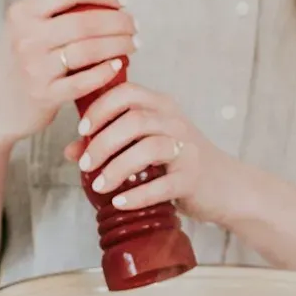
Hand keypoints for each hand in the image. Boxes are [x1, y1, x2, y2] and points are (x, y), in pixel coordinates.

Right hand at [0, 0, 137, 147]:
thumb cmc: (21, 61)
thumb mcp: (25, 28)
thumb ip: (55, 12)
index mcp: (22, 13)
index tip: (123, 0)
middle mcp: (26, 37)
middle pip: (85, 22)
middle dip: (118, 22)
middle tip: (134, 25)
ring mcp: (34, 67)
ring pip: (89, 50)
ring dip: (119, 45)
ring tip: (133, 44)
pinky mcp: (44, 95)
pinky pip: (84, 81)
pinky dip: (106, 71)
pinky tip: (118, 65)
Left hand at [66, 83, 243, 222]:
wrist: (225, 186)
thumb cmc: (178, 162)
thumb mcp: (146, 145)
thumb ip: (111, 142)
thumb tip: (71, 150)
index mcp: (162, 106)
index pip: (127, 93)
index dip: (100, 108)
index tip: (82, 130)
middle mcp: (176, 122)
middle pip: (134, 120)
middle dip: (102, 143)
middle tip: (85, 164)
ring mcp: (187, 149)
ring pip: (148, 149)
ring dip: (116, 168)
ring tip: (98, 186)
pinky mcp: (193, 178)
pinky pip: (163, 184)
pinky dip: (137, 195)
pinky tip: (119, 202)